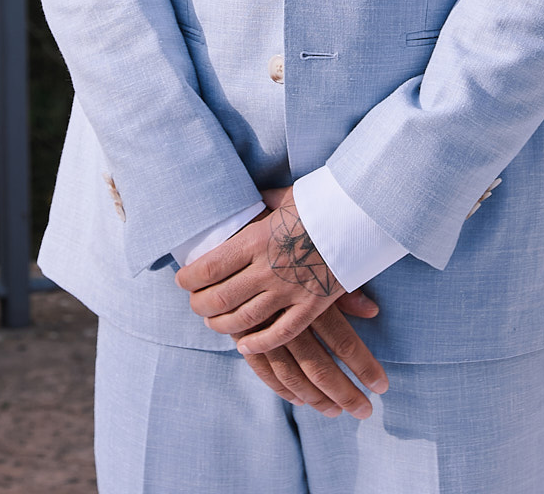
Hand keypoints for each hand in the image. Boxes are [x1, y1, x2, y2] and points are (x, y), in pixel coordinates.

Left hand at [175, 187, 386, 416]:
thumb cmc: (321, 202)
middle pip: (220, 297)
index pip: (209, 266)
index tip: (181, 280)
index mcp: (256, 238)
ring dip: (223, 325)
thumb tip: (252, 200)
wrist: (362, 215)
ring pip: (244, 319)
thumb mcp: (286, 197)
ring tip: (213, 323)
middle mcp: (267, 268)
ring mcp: (289, 290)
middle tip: (194, 305)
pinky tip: (245, 346)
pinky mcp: (311, 307)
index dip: (189, 278)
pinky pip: (278, 333)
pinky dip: (258, 344)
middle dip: (200, 304)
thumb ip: (264, 203)